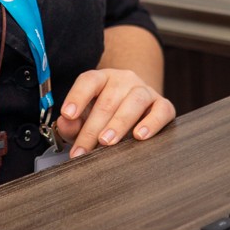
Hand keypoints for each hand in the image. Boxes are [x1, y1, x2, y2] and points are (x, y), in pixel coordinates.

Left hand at [55, 68, 175, 157]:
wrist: (136, 112)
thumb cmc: (104, 117)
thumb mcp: (84, 118)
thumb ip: (71, 122)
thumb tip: (65, 123)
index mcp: (102, 78)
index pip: (89, 81)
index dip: (77, 97)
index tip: (68, 115)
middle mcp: (124, 80)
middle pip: (107, 100)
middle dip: (92, 129)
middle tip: (82, 150)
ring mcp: (145, 90)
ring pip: (134, 101)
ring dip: (118, 123)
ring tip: (106, 142)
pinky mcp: (163, 105)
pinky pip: (161, 110)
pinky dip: (151, 123)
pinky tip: (139, 136)